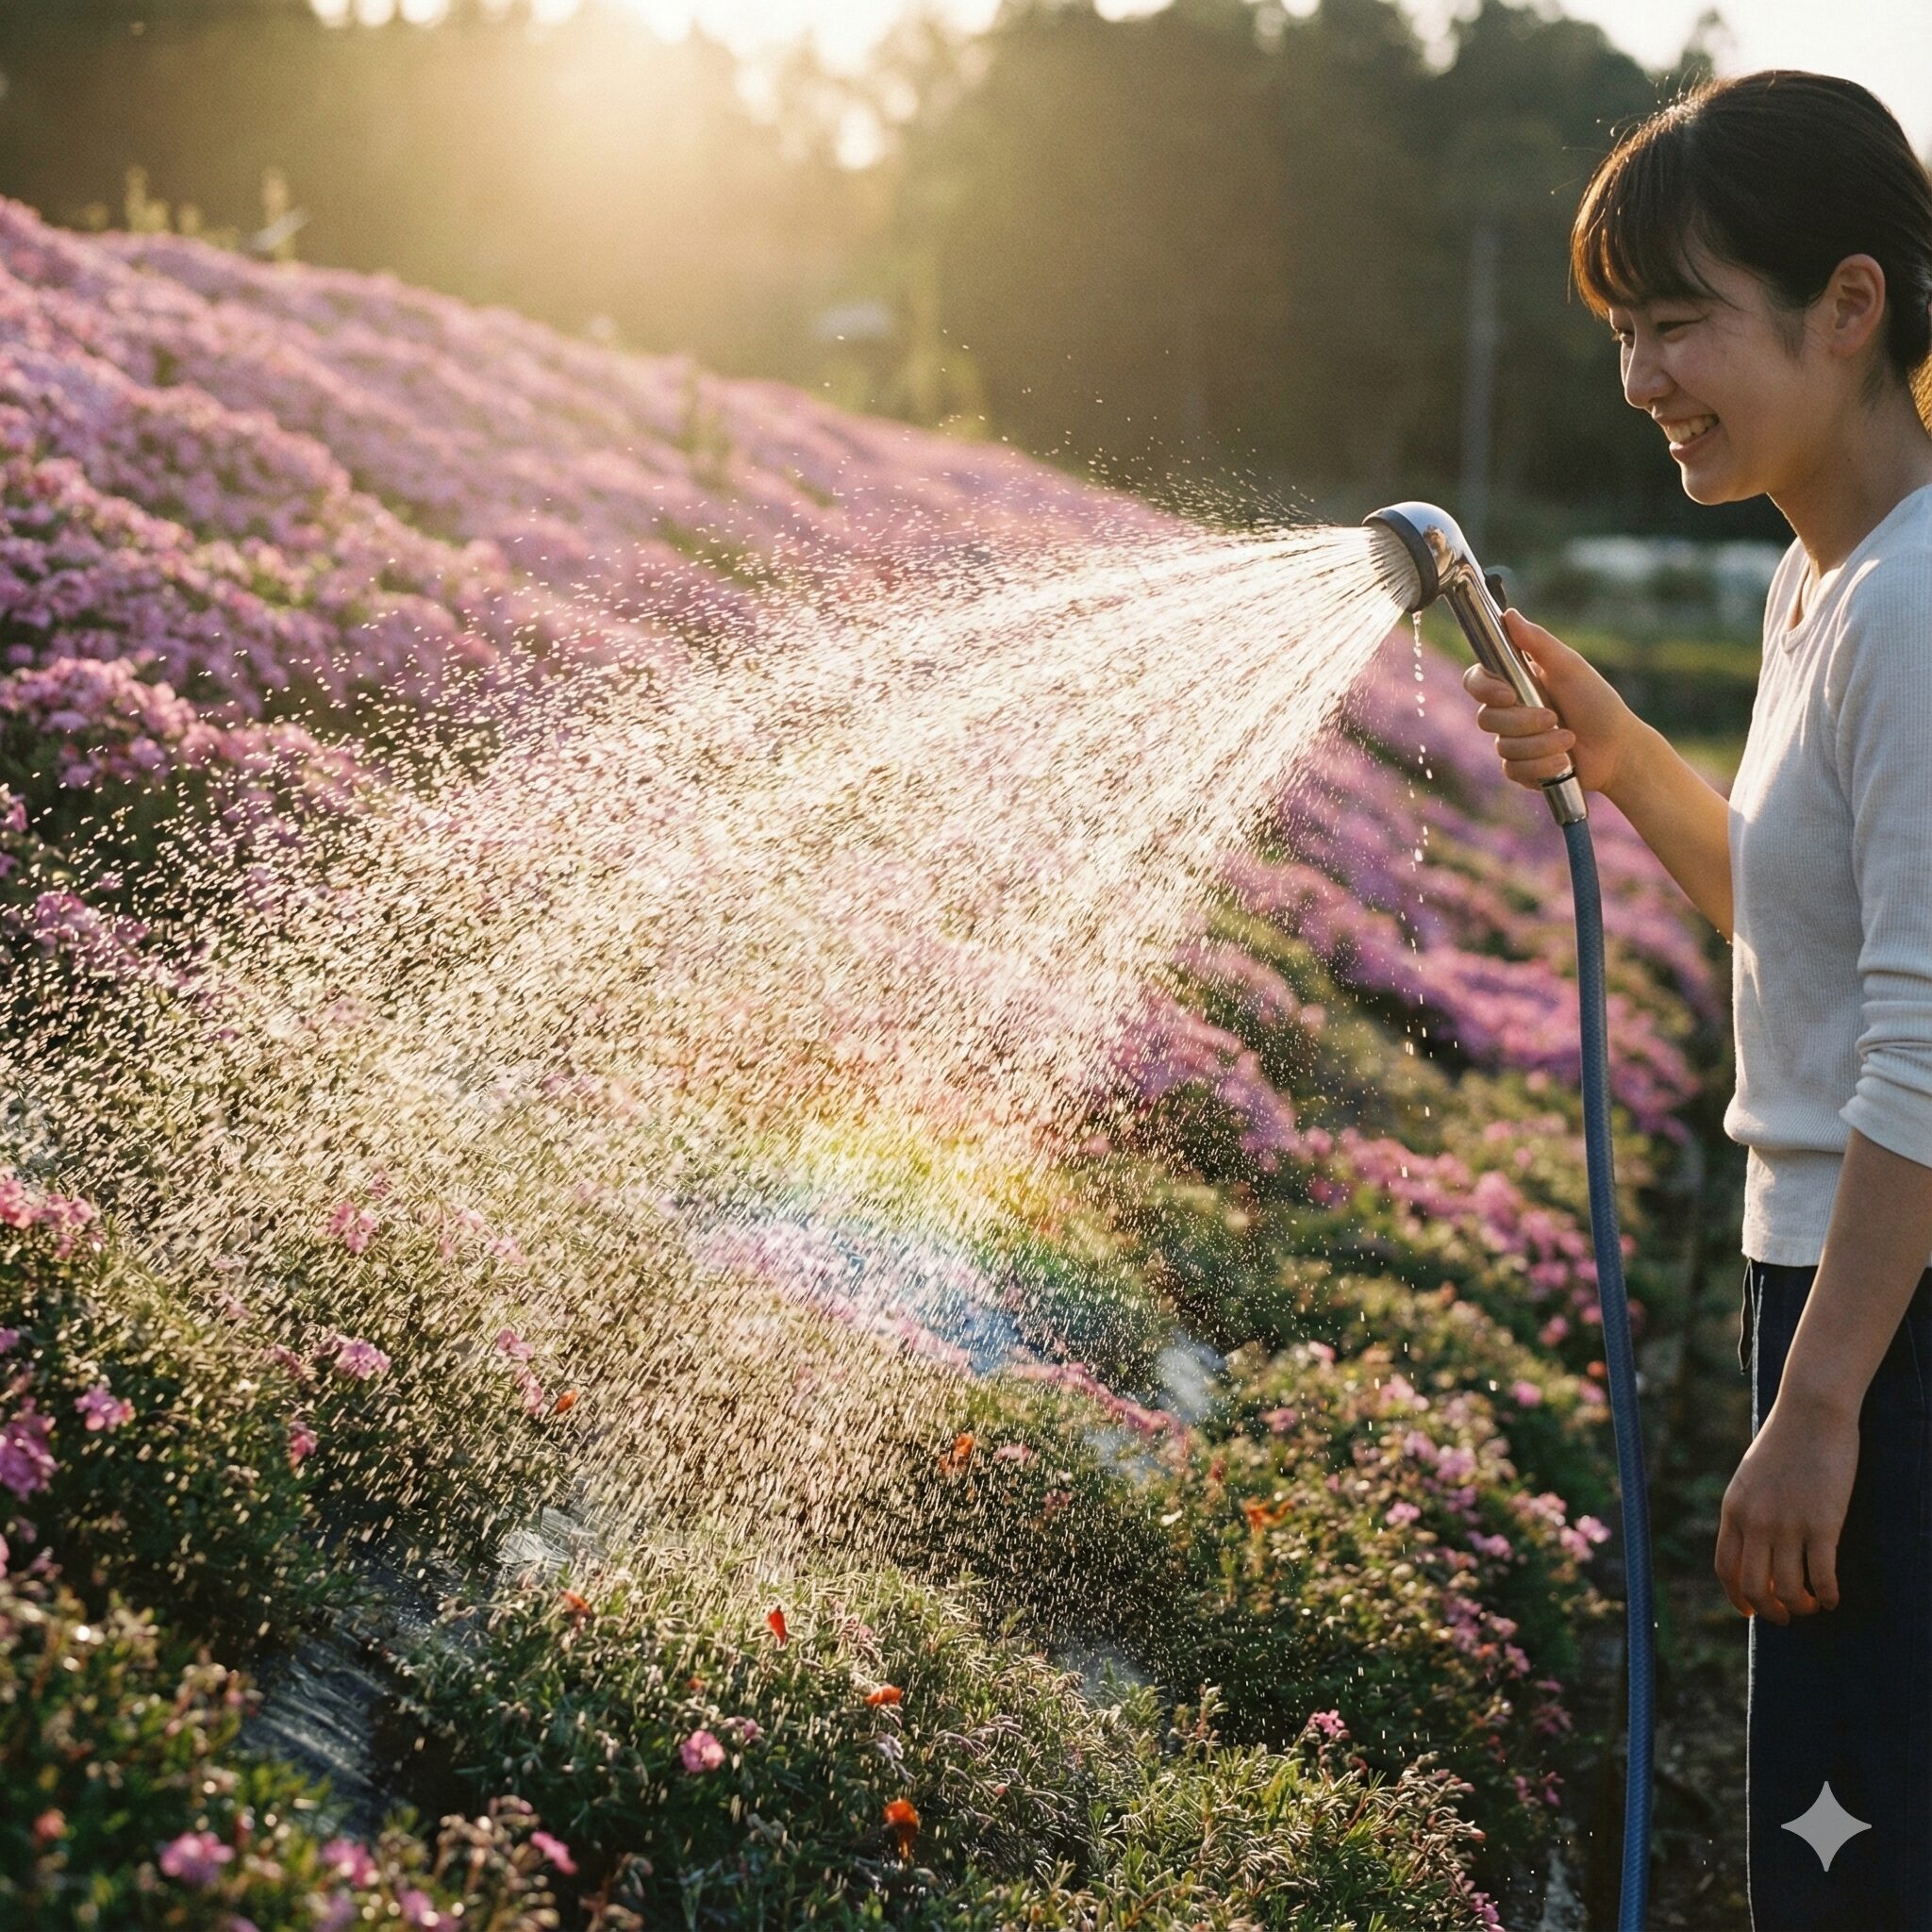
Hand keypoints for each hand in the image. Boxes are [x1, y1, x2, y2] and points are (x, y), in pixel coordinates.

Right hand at [1460, 611, 1639, 799]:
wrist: (1618, 750)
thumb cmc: (1598, 703)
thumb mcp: (1570, 668)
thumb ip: (1538, 643)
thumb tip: (1509, 615)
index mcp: (1516, 683)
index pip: (1477, 681)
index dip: (1484, 689)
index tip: (1508, 695)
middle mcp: (1510, 712)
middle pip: (1487, 718)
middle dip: (1523, 722)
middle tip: (1554, 718)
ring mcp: (1514, 741)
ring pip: (1503, 747)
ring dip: (1540, 745)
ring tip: (1569, 741)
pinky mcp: (1521, 769)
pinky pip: (1513, 770)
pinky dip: (1541, 766)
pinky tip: (1562, 762)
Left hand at [1713, 1397, 1859, 1622]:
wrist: (1810, 1413)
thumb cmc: (1785, 1443)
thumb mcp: (1751, 1478)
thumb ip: (1748, 1512)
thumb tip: (1756, 1550)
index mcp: (1734, 1509)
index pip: (1726, 1567)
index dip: (1737, 1597)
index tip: (1751, 1612)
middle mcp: (1756, 1521)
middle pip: (1754, 1586)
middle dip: (1770, 1610)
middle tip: (1787, 1616)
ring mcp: (1788, 1523)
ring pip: (1789, 1589)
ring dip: (1802, 1606)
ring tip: (1813, 1604)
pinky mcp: (1822, 1523)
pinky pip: (1822, 1576)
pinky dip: (1828, 1595)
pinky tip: (1833, 1598)